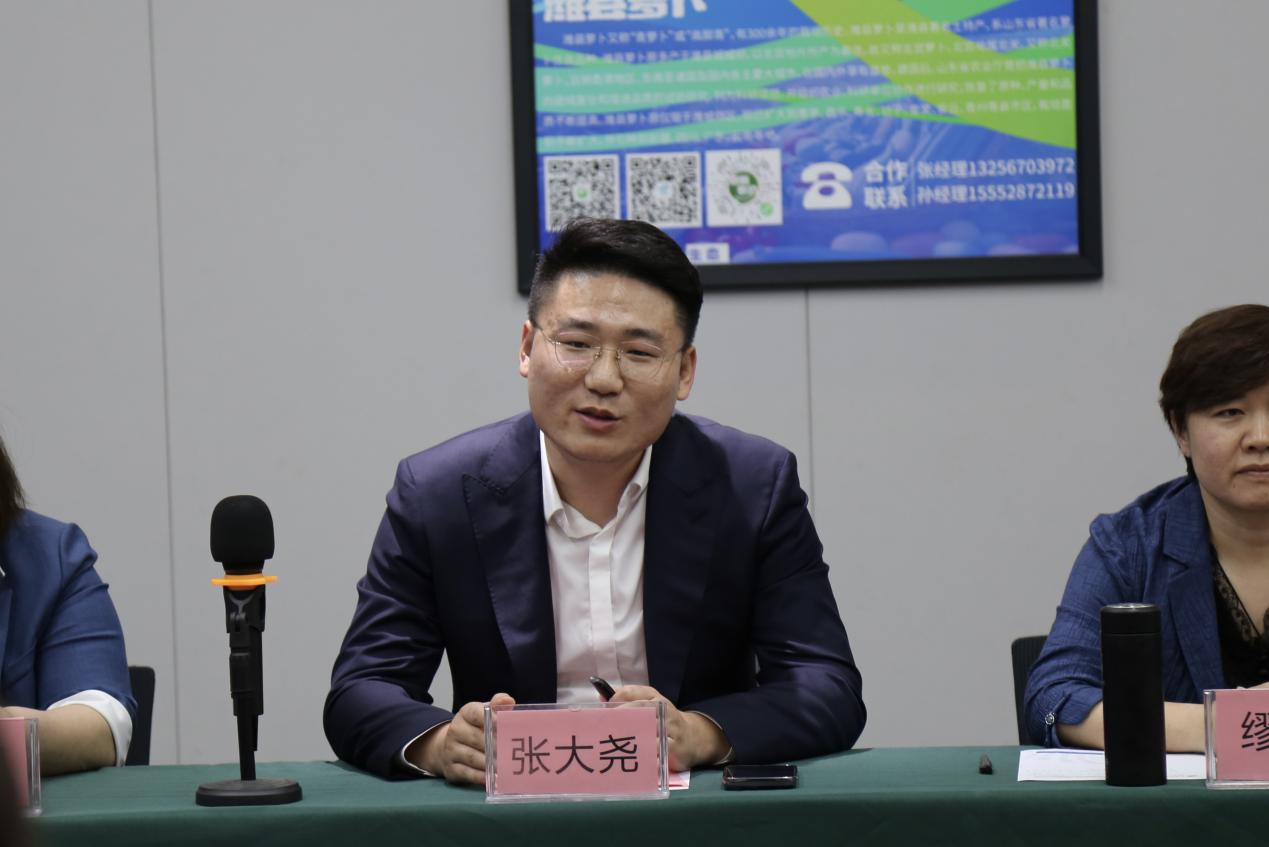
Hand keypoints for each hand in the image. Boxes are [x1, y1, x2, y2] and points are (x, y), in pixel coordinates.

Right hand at [410, 693, 514, 784]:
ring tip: (506, 766)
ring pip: (473, 757)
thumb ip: (498, 705)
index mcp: (465, 713)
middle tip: (511, 752)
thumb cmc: (477, 727)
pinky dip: (482, 777)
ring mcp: (451, 750)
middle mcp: (455, 730)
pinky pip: (467, 774)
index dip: (491, 719)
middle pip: (477, 738)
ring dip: (490, 763)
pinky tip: (494, 778)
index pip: (476, 713)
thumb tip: (508, 701)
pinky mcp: (451, 769)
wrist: (451, 745)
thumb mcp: (486, 713)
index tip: (504, 726)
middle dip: (495, 746)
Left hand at [608, 685, 728, 770]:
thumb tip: (601, 698)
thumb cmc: (664, 720)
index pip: (632, 693)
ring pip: (646, 734)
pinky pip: (655, 754)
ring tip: (611, 746)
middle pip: (638, 712)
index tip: (603, 710)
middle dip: (619, 719)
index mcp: (656, 698)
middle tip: (603, 729)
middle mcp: (664, 712)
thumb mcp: (649, 704)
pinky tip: (630, 762)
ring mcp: (670, 731)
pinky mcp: (673, 750)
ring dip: (628, 740)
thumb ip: (627, 700)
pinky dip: (643, 758)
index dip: (615, 700)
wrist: (694, 737)